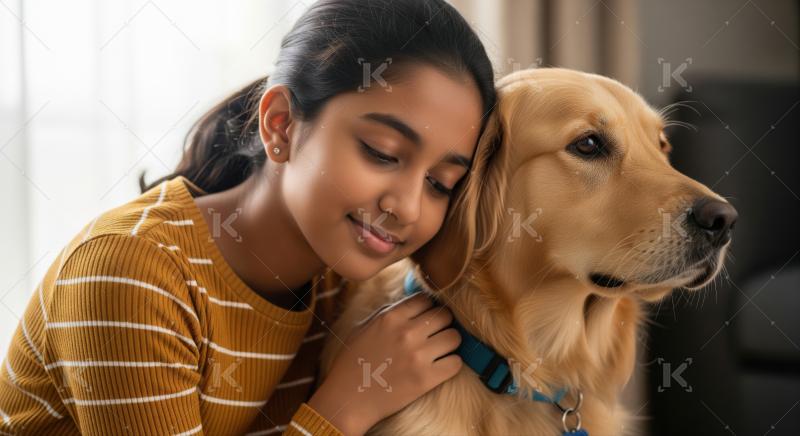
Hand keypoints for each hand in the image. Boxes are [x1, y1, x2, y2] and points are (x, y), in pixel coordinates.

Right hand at [308, 292, 462, 434]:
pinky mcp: (426, 379)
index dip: (428, 309)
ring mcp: (418, 355)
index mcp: (391, 317)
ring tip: (439, 351)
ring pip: (454, 337)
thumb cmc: (352, 363)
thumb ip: (389, 312)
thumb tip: (414, 303)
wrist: (347, 399)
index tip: (426, 319)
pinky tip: (441, 367)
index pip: (426, 300)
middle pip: (445, 316)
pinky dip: (451, 364)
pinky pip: (456, 363)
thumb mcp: (364, 327)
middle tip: (435, 335)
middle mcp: (407, 332)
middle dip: (442, 324)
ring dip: (449, 344)